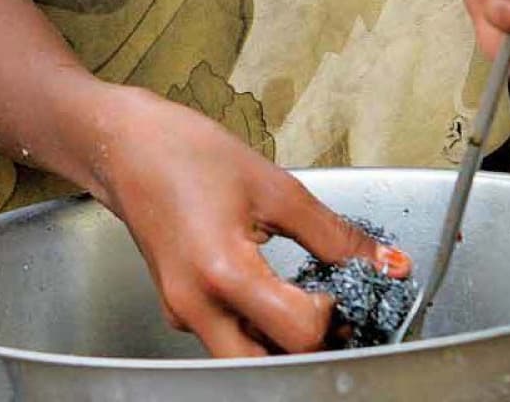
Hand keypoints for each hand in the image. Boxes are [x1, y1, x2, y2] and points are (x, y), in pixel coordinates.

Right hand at [87, 87, 408, 356]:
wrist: (125, 145)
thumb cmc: (187, 152)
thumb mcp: (272, 183)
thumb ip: (332, 232)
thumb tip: (384, 262)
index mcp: (223, 271)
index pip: (298, 333)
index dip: (333, 315)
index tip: (340, 287)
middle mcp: (196, 306)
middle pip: (269, 365)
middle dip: (307, 346)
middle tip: (329, 310)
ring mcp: (181, 313)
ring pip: (245, 357)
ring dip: (280, 339)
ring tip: (301, 299)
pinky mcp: (177, 308)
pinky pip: (223, 336)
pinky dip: (253, 324)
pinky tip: (266, 288)